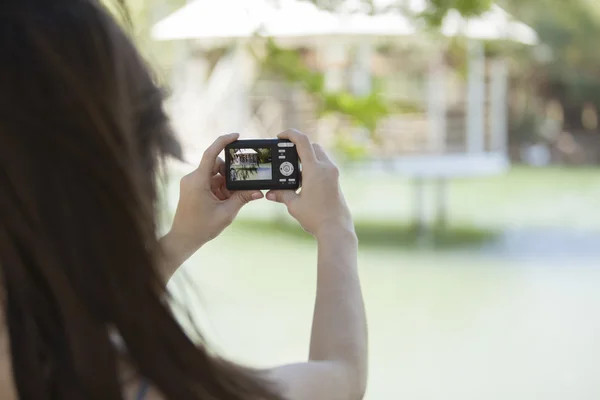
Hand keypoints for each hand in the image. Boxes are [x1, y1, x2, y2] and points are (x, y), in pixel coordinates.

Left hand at [167, 133, 262, 258]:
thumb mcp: (226, 213)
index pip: (211, 154)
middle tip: (239, 187)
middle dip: (230, 174)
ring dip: (225, 183)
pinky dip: (219, 187)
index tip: (236, 136)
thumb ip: (242, 199)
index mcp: (198, 181)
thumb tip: (259, 191)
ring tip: (229, 200)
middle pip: (216, 164)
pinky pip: (209, 180)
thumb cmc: (201, 227)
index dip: (223, 142)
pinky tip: (223, 201)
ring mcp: (191, 182)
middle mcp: (192, 178)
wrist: (183, 238)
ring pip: (214, 173)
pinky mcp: (192, 187)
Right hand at [266, 129, 353, 237]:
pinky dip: (313, 167)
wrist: (336, 229)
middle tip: (286, 155)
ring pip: (319, 155)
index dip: (290, 133)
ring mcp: (333, 174)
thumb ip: (281, 195)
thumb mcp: (294, 205)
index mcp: (315, 169)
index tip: (280, 136)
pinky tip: (304, 182)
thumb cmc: (316, 217)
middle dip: (298, 147)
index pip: (302, 141)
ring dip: (307, 158)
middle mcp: (327, 168)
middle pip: (312, 146)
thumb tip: (269, 193)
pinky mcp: (336, 181)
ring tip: (294, 172)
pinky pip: (324, 166)